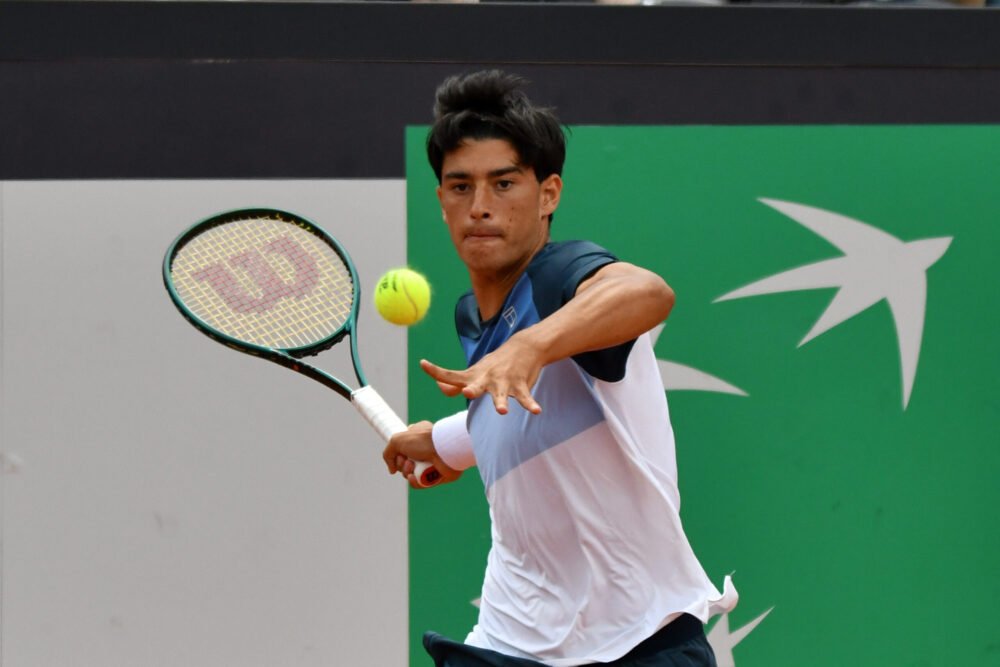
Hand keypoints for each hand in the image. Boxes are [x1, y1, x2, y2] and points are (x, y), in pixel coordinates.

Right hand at [382, 421, 461, 488]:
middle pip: (405, 463)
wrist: (445, 449)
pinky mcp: (437, 476)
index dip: (398, 454)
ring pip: (412, 474)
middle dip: (402, 465)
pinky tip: (413, 477)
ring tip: (412, 467)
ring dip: (407, 473)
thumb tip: (392, 470)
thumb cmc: (424, 440)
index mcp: (418, 437)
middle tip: (407, 461)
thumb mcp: (397, 440)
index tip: (399, 453)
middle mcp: (425, 449)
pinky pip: (421, 483)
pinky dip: (415, 482)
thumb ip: (388, 454)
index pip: (403, 448)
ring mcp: (432, 463)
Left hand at [420, 333, 544, 414]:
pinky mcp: (520, 384)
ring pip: (502, 394)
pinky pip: (525, 397)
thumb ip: (457, 384)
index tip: (422, 363)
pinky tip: (537, 411)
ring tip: (503, 411)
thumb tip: (440, 388)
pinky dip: (531, 404)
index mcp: (473, 376)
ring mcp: (504, 381)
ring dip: (501, 402)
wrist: (524, 347)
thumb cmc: (496, 364)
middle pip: (476, 386)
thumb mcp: (476, 372)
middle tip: (467, 393)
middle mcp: (486, 378)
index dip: (436, 371)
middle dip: (471, 390)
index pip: (451, 375)